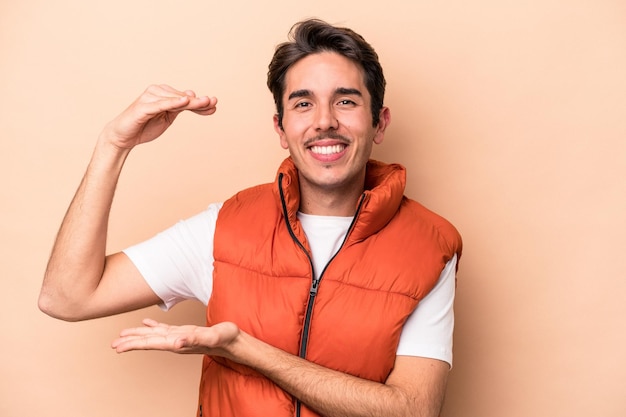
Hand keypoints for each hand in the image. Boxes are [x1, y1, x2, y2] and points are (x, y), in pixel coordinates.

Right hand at [100, 84, 217, 149]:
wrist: (124, 136)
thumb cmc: (145, 126)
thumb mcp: (167, 118)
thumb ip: (179, 108)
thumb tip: (193, 97)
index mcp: (163, 94)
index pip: (185, 98)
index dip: (200, 103)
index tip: (215, 106)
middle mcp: (156, 92)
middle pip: (182, 97)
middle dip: (198, 102)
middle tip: (213, 102)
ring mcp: (149, 98)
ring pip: (174, 99)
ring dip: (190, 101)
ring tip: (205, 102)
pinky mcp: (143, 107)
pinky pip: (161, 104)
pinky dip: (173, 102)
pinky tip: (184, 101)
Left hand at [111, 318, 238, 355]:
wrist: (235, 342)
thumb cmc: (225, 339)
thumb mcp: (212, 336)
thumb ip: (194, 339)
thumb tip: (176, 342)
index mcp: (178, 342)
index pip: (151, 343)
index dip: (134, 344)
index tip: (118, 347)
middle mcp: (176, 341)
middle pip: (149, 341)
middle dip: (131, 342)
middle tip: (113, 343)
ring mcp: (180, 337)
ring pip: (154, 336)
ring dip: (139, 335)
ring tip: (124, 335)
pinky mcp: (185, 332)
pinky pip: (165, 330)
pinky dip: (154, 327)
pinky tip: (147, 324)